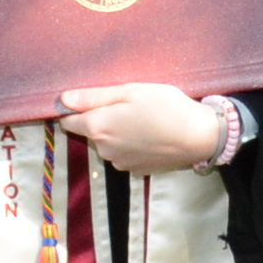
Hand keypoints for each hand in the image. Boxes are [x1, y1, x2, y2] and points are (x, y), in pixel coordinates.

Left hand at [61, 81, 227, 175]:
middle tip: (128, 106)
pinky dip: (132, 146)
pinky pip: (125, 155)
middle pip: (91, 133)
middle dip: (102, 120)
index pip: (68, 122)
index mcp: (98, 127)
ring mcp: (120, 163)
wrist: (198, 136)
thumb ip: (93, 97)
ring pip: (108, 145)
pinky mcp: (136, 171)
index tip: (93, 101)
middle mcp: (104, 150)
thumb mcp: (130, 92)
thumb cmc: (165, 106)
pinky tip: (151, 136)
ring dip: (118, 134)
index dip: (75, 110)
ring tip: (143, 121)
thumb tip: (63, 99)